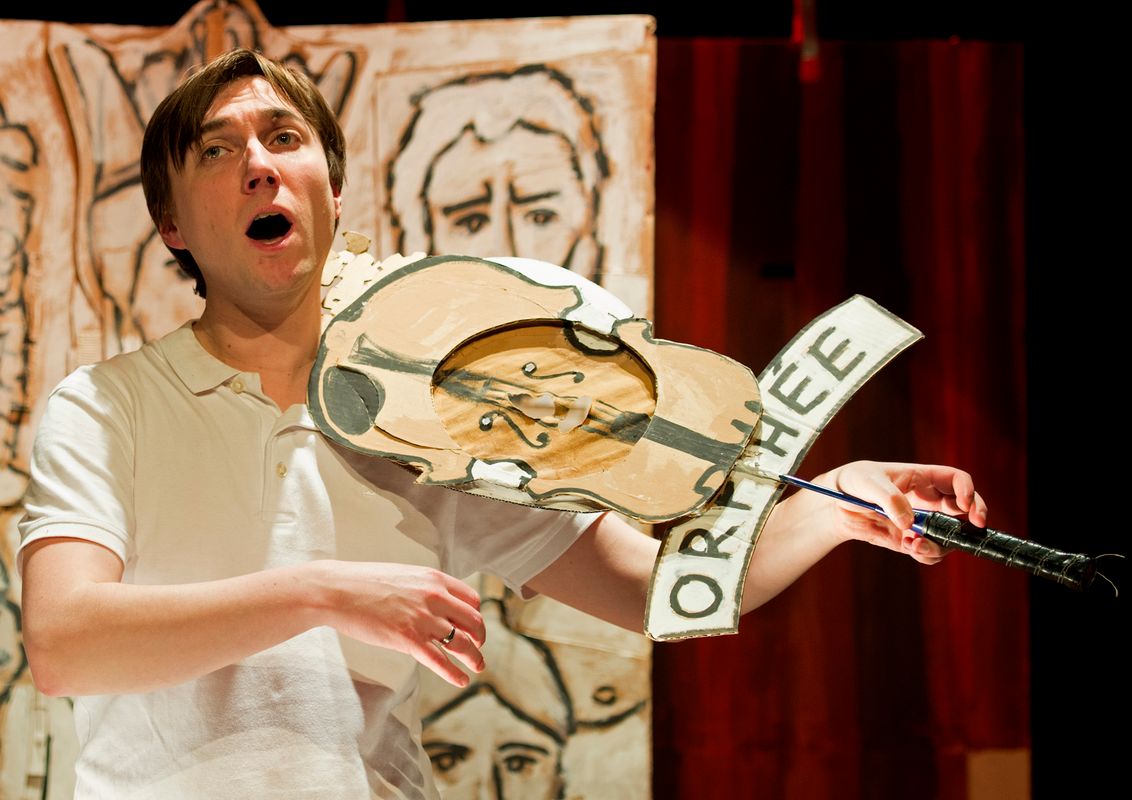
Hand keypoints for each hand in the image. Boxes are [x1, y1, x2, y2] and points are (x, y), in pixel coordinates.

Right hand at [316, 561, 485, 686]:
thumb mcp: (405, 576)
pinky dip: (454, 673)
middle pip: (474, 622)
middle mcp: (435, 597)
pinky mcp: (409, 639)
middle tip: (477, 648)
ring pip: (463, 643)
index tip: (472, 627)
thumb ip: (425, 588)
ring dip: (474, 658)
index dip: (475, 616)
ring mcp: (423, 619)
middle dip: (480, 638)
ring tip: (477, 667)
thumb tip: (436, 602)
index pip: (472, 599)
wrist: (338, 590)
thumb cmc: (365, 583)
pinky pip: (441, 661)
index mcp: (435, 579)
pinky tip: (461, 680)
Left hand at [819, 460, 987, 563]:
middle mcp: (928, 500)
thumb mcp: (866, 482)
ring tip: (915, 543)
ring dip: (941, 542)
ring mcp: (922, 522)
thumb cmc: (852, 483)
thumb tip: (910, 523)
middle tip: (975, 526)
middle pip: (966, 508)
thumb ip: (889, 498)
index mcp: (923, 478)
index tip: (965, 505)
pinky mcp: (910, 540)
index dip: (968, 490)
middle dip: (976, 517)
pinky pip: (929, 551)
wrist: (834, 506)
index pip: (956, 480)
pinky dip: (925, 553)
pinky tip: (907, 546)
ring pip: (949, 535)